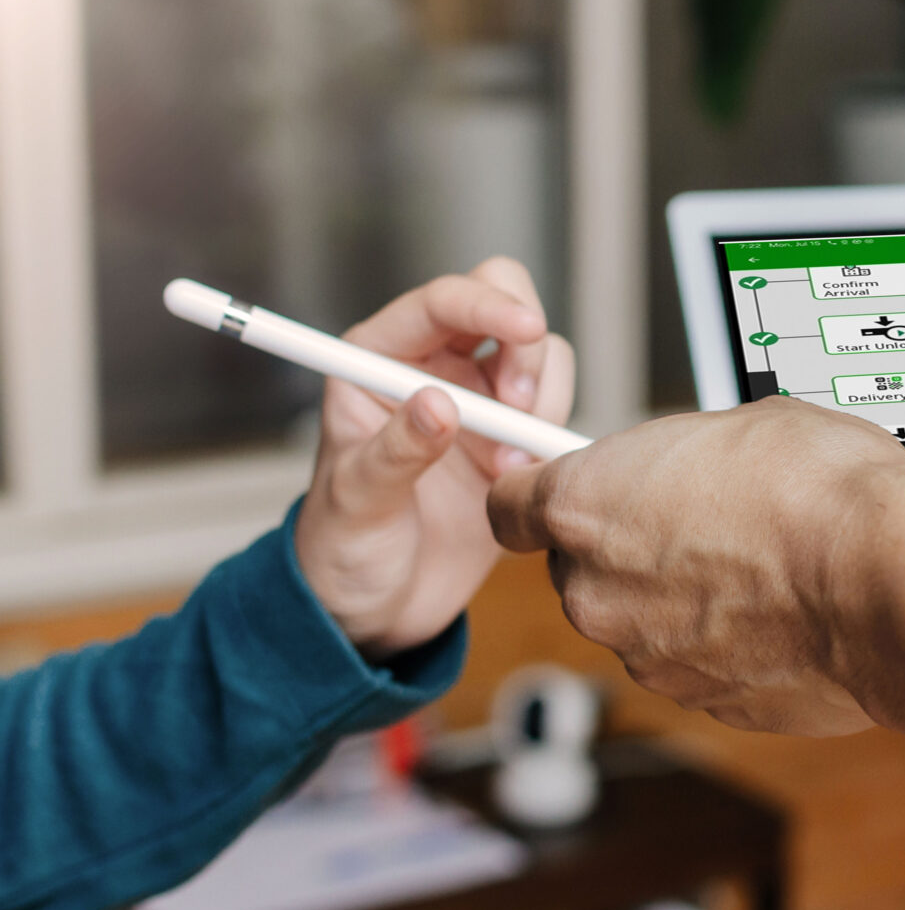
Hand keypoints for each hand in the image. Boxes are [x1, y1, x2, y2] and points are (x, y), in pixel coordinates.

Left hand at [296, 258, 575, 658]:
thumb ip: (394, 450)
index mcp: (378, 359)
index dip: (487, 304)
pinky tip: (522, 480)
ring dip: (542, 404)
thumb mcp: (357, 502)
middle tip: (520, 408)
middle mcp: (434, 366)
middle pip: (504, 301)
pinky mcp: (515, 437)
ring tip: (508, 470)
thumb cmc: (343, 550)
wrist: (378, 608)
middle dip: (526, 346)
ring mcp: (481, 399)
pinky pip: (556, 409)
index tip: (527, 329)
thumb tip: (437, 403)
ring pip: (542, 356)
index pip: (440, 302)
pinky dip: (554, 437)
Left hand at [487, 398, 904, 735]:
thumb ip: (684, 456)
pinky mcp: (703, 703)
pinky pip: (697, 664)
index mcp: (585, 506)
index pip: (509, 505)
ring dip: (682, 598)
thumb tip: (695, 468)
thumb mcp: (743, 423)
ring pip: (640, 622)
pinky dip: (729, 643)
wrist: (890, 584)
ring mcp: (648, 658)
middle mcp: (597, 592)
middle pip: (580, 568)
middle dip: (629, 547)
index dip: (546, 492)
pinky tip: (785, 609)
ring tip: (761, 563)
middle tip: (703, 516)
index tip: (579, 487)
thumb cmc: (823, 492)